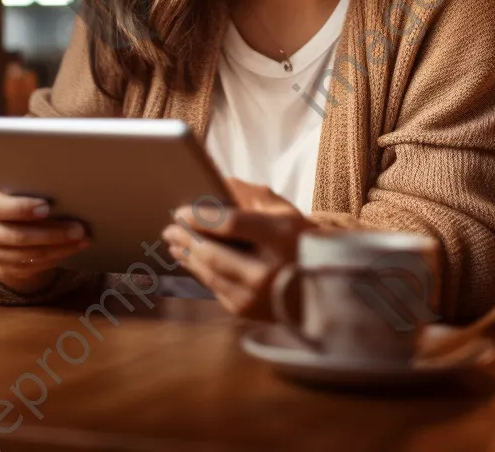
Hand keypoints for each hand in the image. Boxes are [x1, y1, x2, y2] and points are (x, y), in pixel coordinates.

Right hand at [0, 176, 89, 294]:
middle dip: (51, 233)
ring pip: (28, 254)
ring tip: (83, 238)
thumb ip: (28, 182)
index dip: (22, 208)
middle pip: (17, 235)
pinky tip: (73, 248)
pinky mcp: (4, 267)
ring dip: (59, 247)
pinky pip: (32, 266)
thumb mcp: (14, 184)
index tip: (48, 207)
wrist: (1, 220)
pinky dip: (56, 256)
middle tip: (79, 228)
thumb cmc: (16, 193)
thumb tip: (60, 180)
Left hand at [162, 178, 310, 317]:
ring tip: (174, 242)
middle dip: (186, 238)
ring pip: (209, 273)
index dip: (200, 216)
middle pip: (213, 252)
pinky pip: (214, 287)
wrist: (325, 287)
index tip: (181, 210)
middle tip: (170, 227)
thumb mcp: (284, 211)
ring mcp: (255, 296)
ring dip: (186, 256)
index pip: (230, 224)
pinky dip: (198, 271)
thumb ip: (250, 196)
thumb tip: (217, 183)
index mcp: (279, 238)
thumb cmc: (301, 240)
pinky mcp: (246, 311)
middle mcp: (266, 271)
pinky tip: (189, 259)